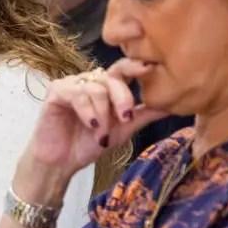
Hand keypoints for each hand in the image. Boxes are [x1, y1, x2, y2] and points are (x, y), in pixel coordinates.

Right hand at [20, 59, 168, 178]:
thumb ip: (142, 115)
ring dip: (103, 114)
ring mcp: (72, 84)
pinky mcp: (56, 91)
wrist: (62, 162)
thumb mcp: (122, 130)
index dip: (136, 66)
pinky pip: (77, 94)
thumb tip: (172, 106)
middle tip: (125, 118)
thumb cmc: (89, 144)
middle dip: (122, 98)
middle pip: (112, 77)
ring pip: (96, 89)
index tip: (150, 68)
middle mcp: (90, 81)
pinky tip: (90, 125)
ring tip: (101, 134)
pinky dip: (87, 111)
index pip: (123, 69)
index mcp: (107, 87)